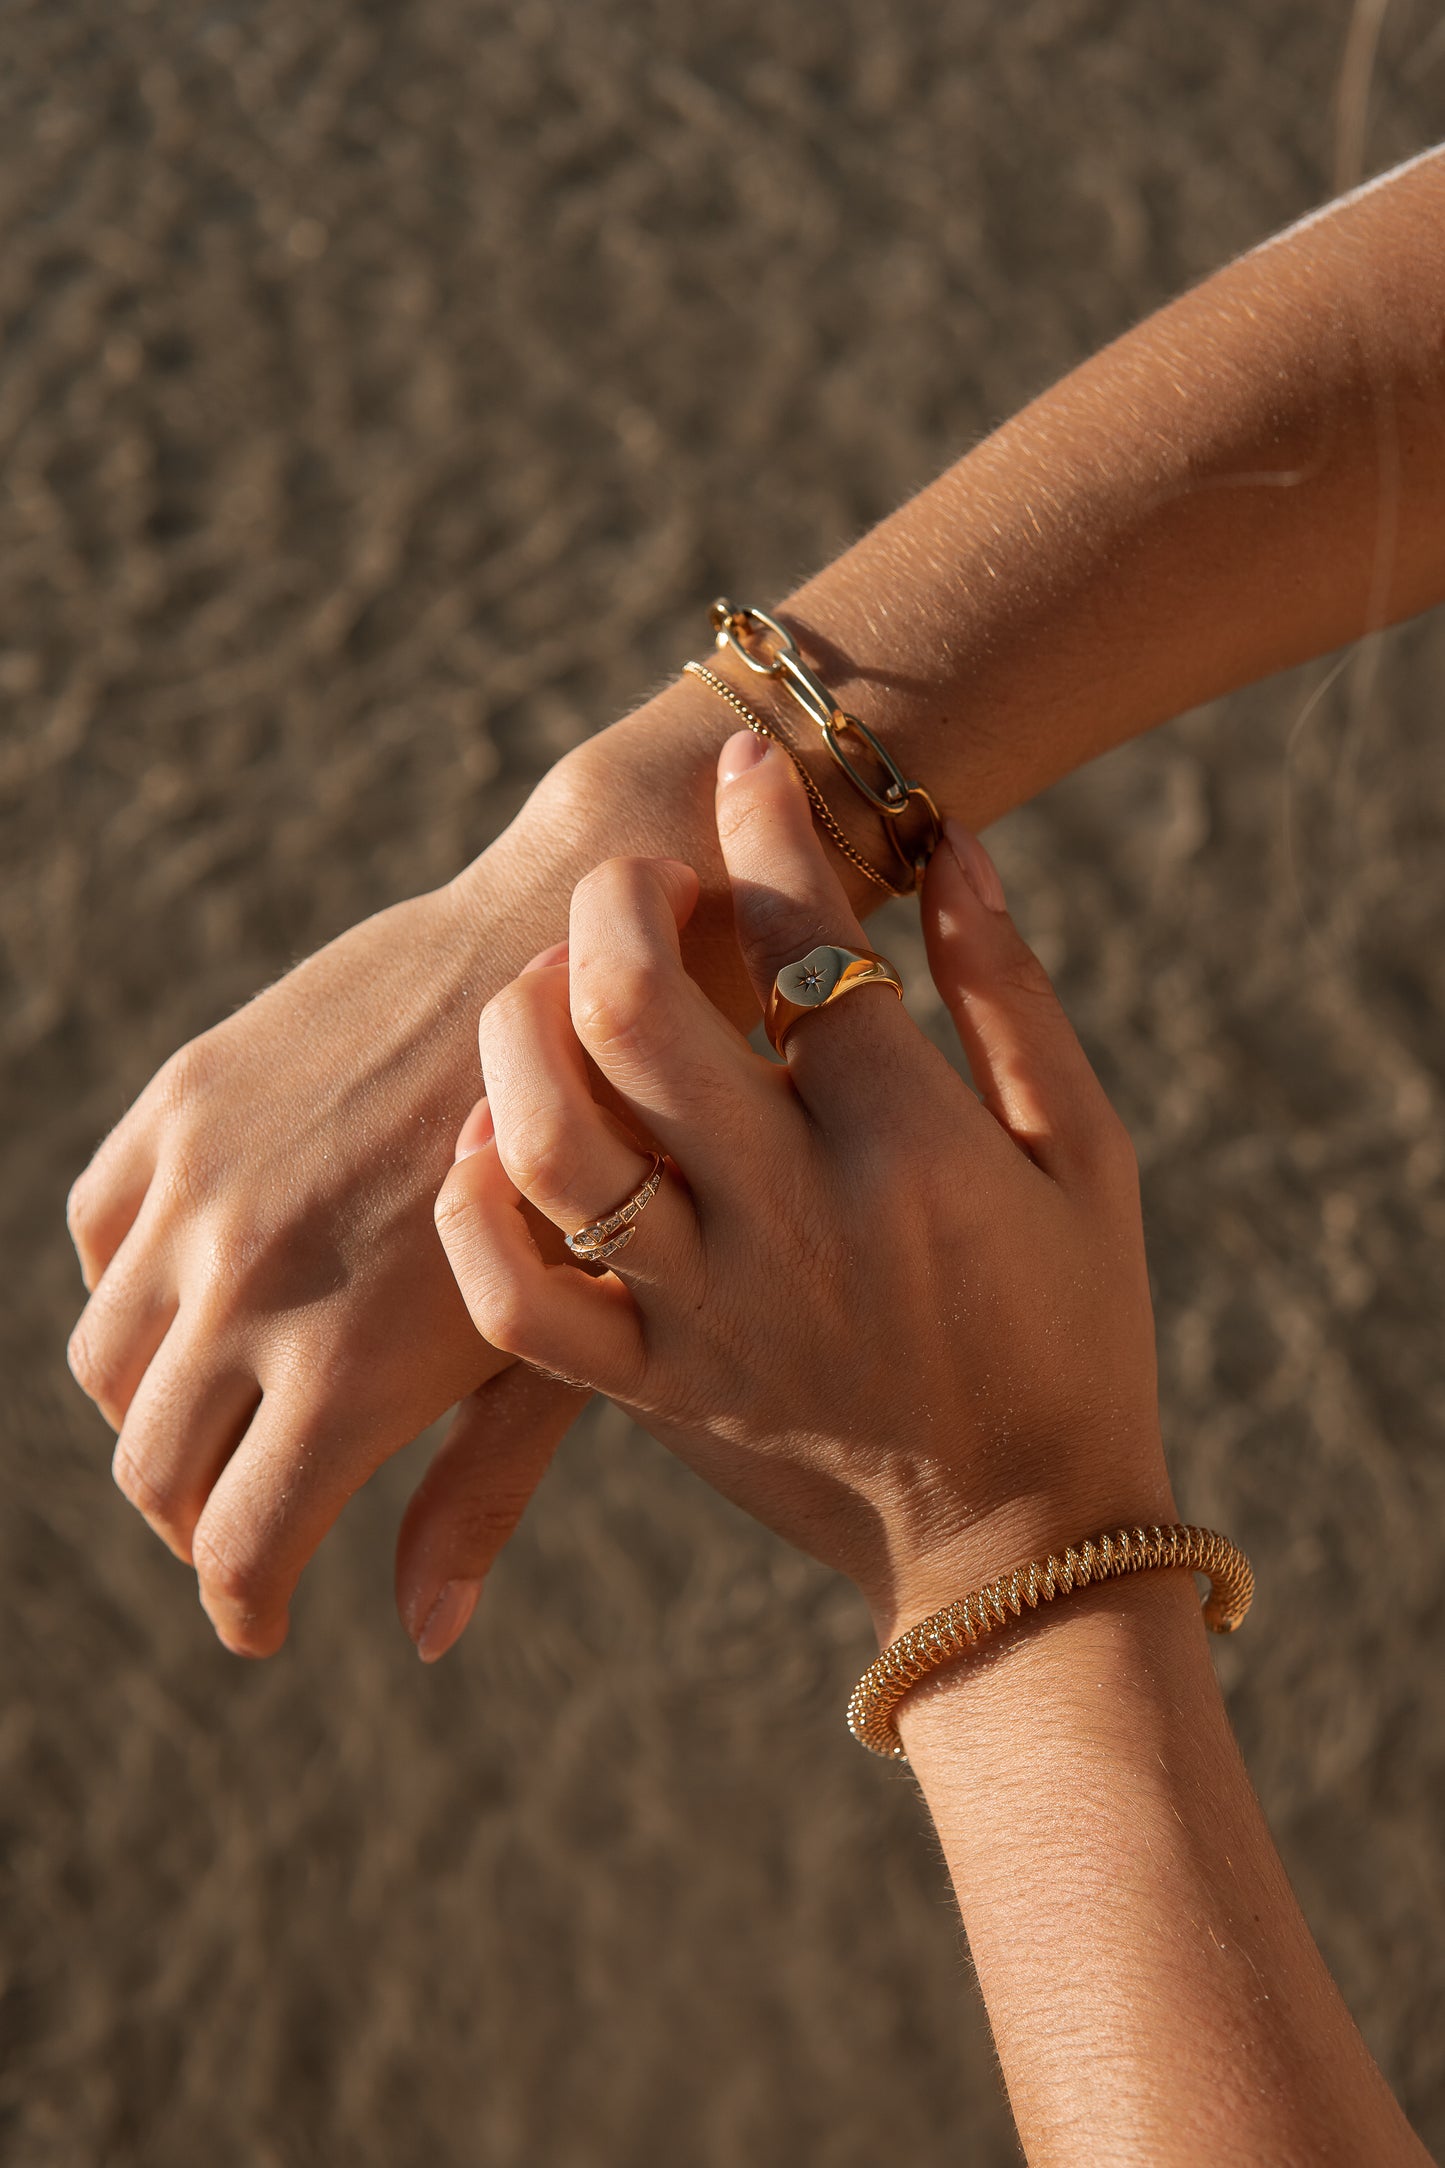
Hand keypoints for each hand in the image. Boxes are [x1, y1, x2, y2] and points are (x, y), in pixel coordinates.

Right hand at [64, 775, 597, 1657]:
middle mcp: (247, 1287)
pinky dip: (128, 1281)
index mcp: (346, 1371)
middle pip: (152, 1467)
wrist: (576, 949)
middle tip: (248, 1519)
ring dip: (154, 1409)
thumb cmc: (620, 1164)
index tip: (262, 1620)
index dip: (243, 1606)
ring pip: (107, 1358)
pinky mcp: (187, 1098)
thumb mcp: (565, 1337)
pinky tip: (200, 1285)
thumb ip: (477, 1486)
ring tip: (223, 1409)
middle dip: (196, 1520)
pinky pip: (95, 1229)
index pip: (234, 1546)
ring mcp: (204, 1188)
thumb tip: (423, 1636)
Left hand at [434, 733, 1174, 1640]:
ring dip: (523, 1029)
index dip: (764, 823)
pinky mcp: (649, 1389)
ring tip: (556, 991)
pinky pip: (513, 1300)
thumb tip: (944, 844)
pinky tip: (495, 1140)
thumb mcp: (1086, 1156)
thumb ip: (1009, 995)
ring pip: (547, 1143)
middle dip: (615, 903)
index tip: (746, 766)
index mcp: (913, 1155)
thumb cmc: (1072, 1328)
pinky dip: (475, 1208)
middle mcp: (792, 1227)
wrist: (1016, 1548)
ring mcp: (704, 1315)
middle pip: (633, 1016)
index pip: (806, 942)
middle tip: (640, 882)